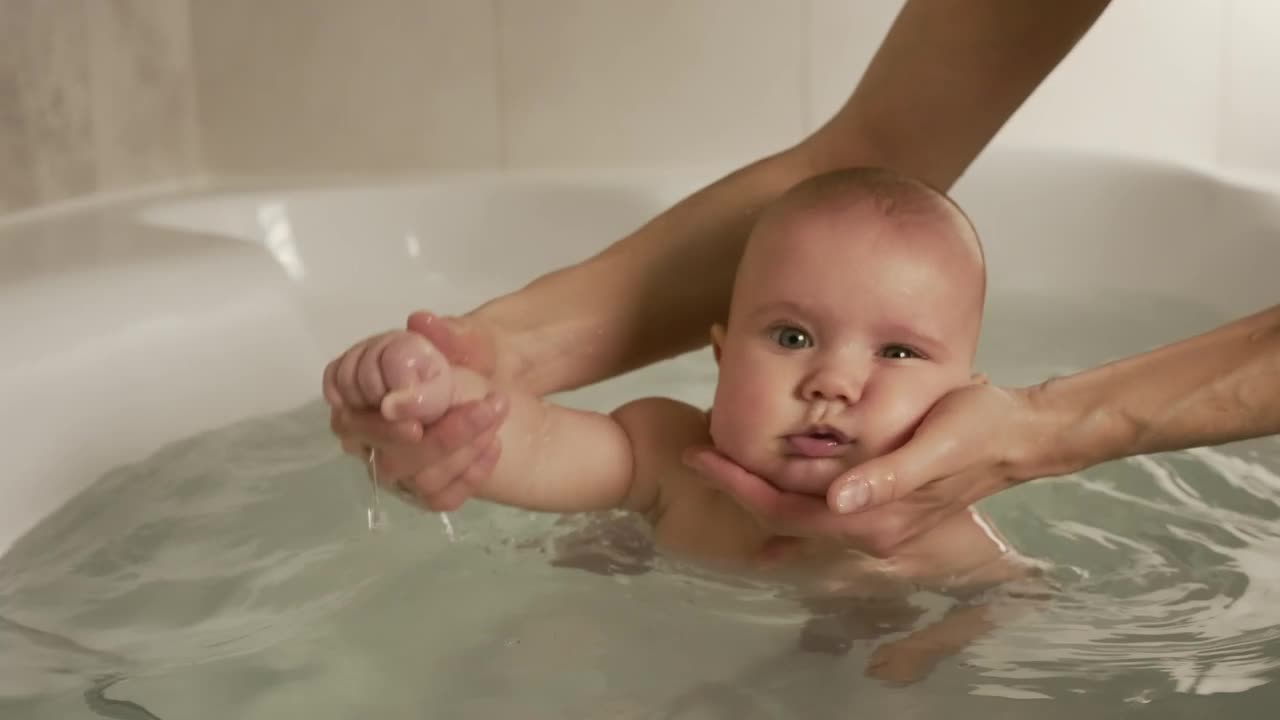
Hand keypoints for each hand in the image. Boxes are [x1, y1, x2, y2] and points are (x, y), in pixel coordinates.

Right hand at [324, 312, 510, 510]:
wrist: (500, 386)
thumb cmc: (469, 357)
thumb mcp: (466, 338)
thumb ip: (444, 333)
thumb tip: (421, 321)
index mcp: (362, 383)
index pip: (345, 401)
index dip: (376, 416)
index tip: (417, 421)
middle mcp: (366, 427)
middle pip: (380, 447)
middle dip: (436, 436)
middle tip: (481, 412)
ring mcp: (392, 461)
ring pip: (411, 474)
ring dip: (461, 448)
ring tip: (496, 415)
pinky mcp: (422, 488)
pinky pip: (438, 497)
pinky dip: (470, 475)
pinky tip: (495, 446)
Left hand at [683, 383, 1044, 556]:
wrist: (1019, 436)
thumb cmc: (980, 428)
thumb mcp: (937, 446)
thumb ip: (889, 478)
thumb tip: (838, 502)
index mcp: (874, 520)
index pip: (786, 510)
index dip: (738, 486)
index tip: (700, 455)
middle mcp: (867, 529)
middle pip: (781, 514)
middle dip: (736, 484)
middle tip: (696, 448)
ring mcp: (872, 519)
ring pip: (797, 509)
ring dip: (759, 483)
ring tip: (722, 448)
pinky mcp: (877, 502)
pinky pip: (818, 501)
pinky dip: (787, 483)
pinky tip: (767, 465)